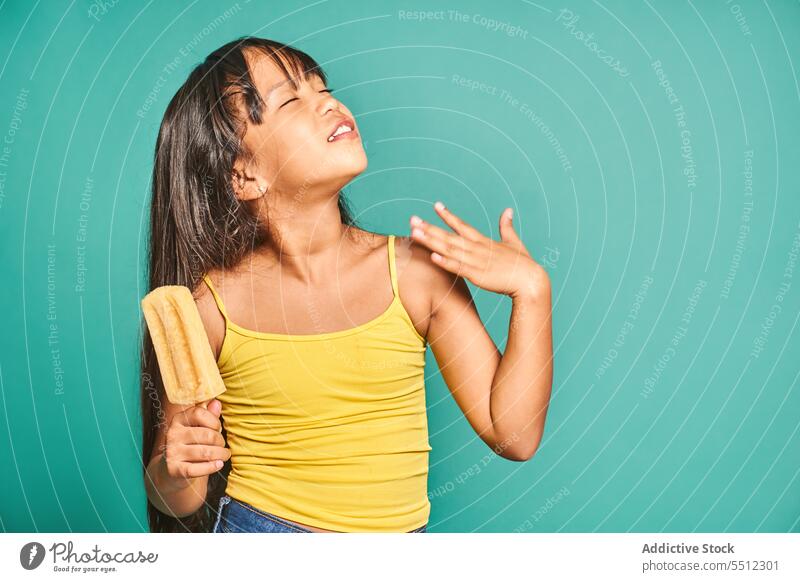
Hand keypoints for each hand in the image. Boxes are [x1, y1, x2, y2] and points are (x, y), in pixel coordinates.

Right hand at [162, 398, 230, 481]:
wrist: (173, 467)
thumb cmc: (191, 444)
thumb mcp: (198, 427)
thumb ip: (208, 415)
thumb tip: (216, 403)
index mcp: (178, 419)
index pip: (199, 413)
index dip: (214, 421)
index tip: (218, 429)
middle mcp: (172, 434)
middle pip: (206, 435)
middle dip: (220, 441)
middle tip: (222, 446)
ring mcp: (171, 452)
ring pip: (205, 452)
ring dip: (220, 455)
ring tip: (224, 455)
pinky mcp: (173, 469)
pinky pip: (197, 469)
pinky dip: (212, 467)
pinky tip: (218, 464)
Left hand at [409, 202, 549, 300]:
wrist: (531, 281)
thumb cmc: (523, 264)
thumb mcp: (514, 242)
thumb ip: (506, 226)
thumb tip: (507, 210)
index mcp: (483, 241)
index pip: (462, 225)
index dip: (448, 215)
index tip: (435, 205)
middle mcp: (476, 248)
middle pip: (448, 236)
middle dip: (429, 227)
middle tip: (412, 219)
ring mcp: (476, 261)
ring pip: (449, 249)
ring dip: (431, 241)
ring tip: (415, 233)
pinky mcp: (477, 275)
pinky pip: (458, 268)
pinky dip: (445, 262)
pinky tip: (432, 257)